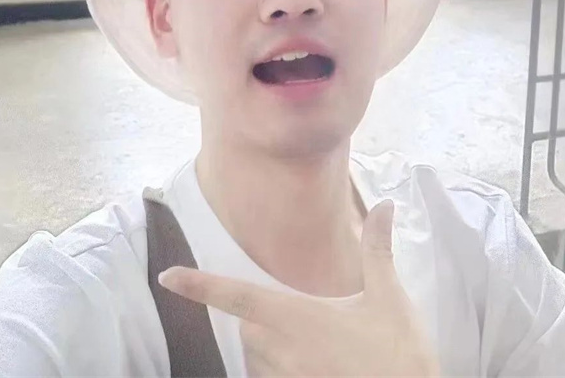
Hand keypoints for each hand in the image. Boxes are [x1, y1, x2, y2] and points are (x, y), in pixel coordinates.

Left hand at [158, 200, 438, 376]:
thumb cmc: (398, 355)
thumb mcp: (390, 299)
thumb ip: (378, 250)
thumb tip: (385, 203)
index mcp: (299, 319)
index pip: (237, 296)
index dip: (199, 285)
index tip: (167, 276)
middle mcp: (283, 352)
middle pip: (248, 327)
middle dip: (261, 315)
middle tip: (298, 312)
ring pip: (258, 357)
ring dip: (270, 343)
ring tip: (315, 341)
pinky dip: (280, 367)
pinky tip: (315, 362)